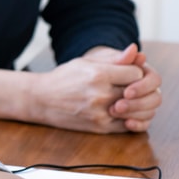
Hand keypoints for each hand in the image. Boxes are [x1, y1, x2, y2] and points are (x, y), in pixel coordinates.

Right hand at [28, 43, 159, 132]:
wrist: (41, 99)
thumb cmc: (64, 77)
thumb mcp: (86, 62)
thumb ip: (114, 58)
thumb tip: (137, 51)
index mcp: (98, 75)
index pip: (136, 74)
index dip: (135, 72)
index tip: (129, 73)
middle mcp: (100, 95)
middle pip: (137, 92)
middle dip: (137, 88)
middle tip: (132, 86)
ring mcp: (100, 113)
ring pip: (135, 111)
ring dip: (137, 105)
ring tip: (130, 98)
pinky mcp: (99, 128)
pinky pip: (126, 125)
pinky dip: (130, 118)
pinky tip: (124, 110)